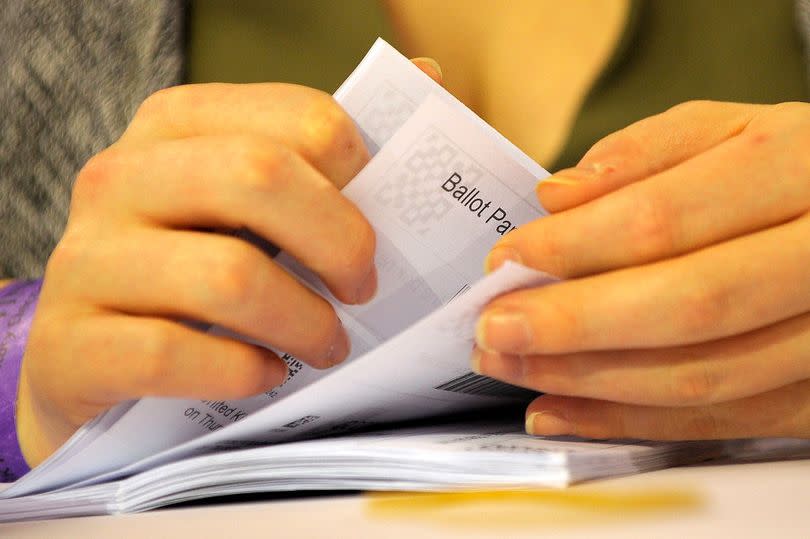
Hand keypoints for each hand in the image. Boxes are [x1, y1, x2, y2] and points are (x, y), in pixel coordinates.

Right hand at [17, 82, 380, 466]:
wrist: (97, 357)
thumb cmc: (194, 269)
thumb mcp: (248, 202)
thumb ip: (327, 151)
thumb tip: (430, 77)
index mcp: (176, 126)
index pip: (296, 119)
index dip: (361, 173)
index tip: (382, 223)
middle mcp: (120, 177)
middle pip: (260, 177)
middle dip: (339, 242)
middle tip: (362, 289)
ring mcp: (86, 260)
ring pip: (226, 277)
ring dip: (303, 323)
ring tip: (327, 344)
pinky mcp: (71, 345)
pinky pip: (173, 354)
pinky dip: (242, 371)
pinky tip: (267, 374)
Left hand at [473, 101, 809, 439]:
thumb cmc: (794, 167)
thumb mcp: (734, 129)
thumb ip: (647, 151)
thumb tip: (557, 196)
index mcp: (799, 166)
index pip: (666, 218)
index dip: (574, 247)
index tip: (505, 261)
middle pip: (687, 304)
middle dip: (572, 326)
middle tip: (491, 331)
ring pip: (705, 375)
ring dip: (589, 381)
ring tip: (510, 369)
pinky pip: (724, 420)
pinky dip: (631, 424)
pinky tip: (560, 411)